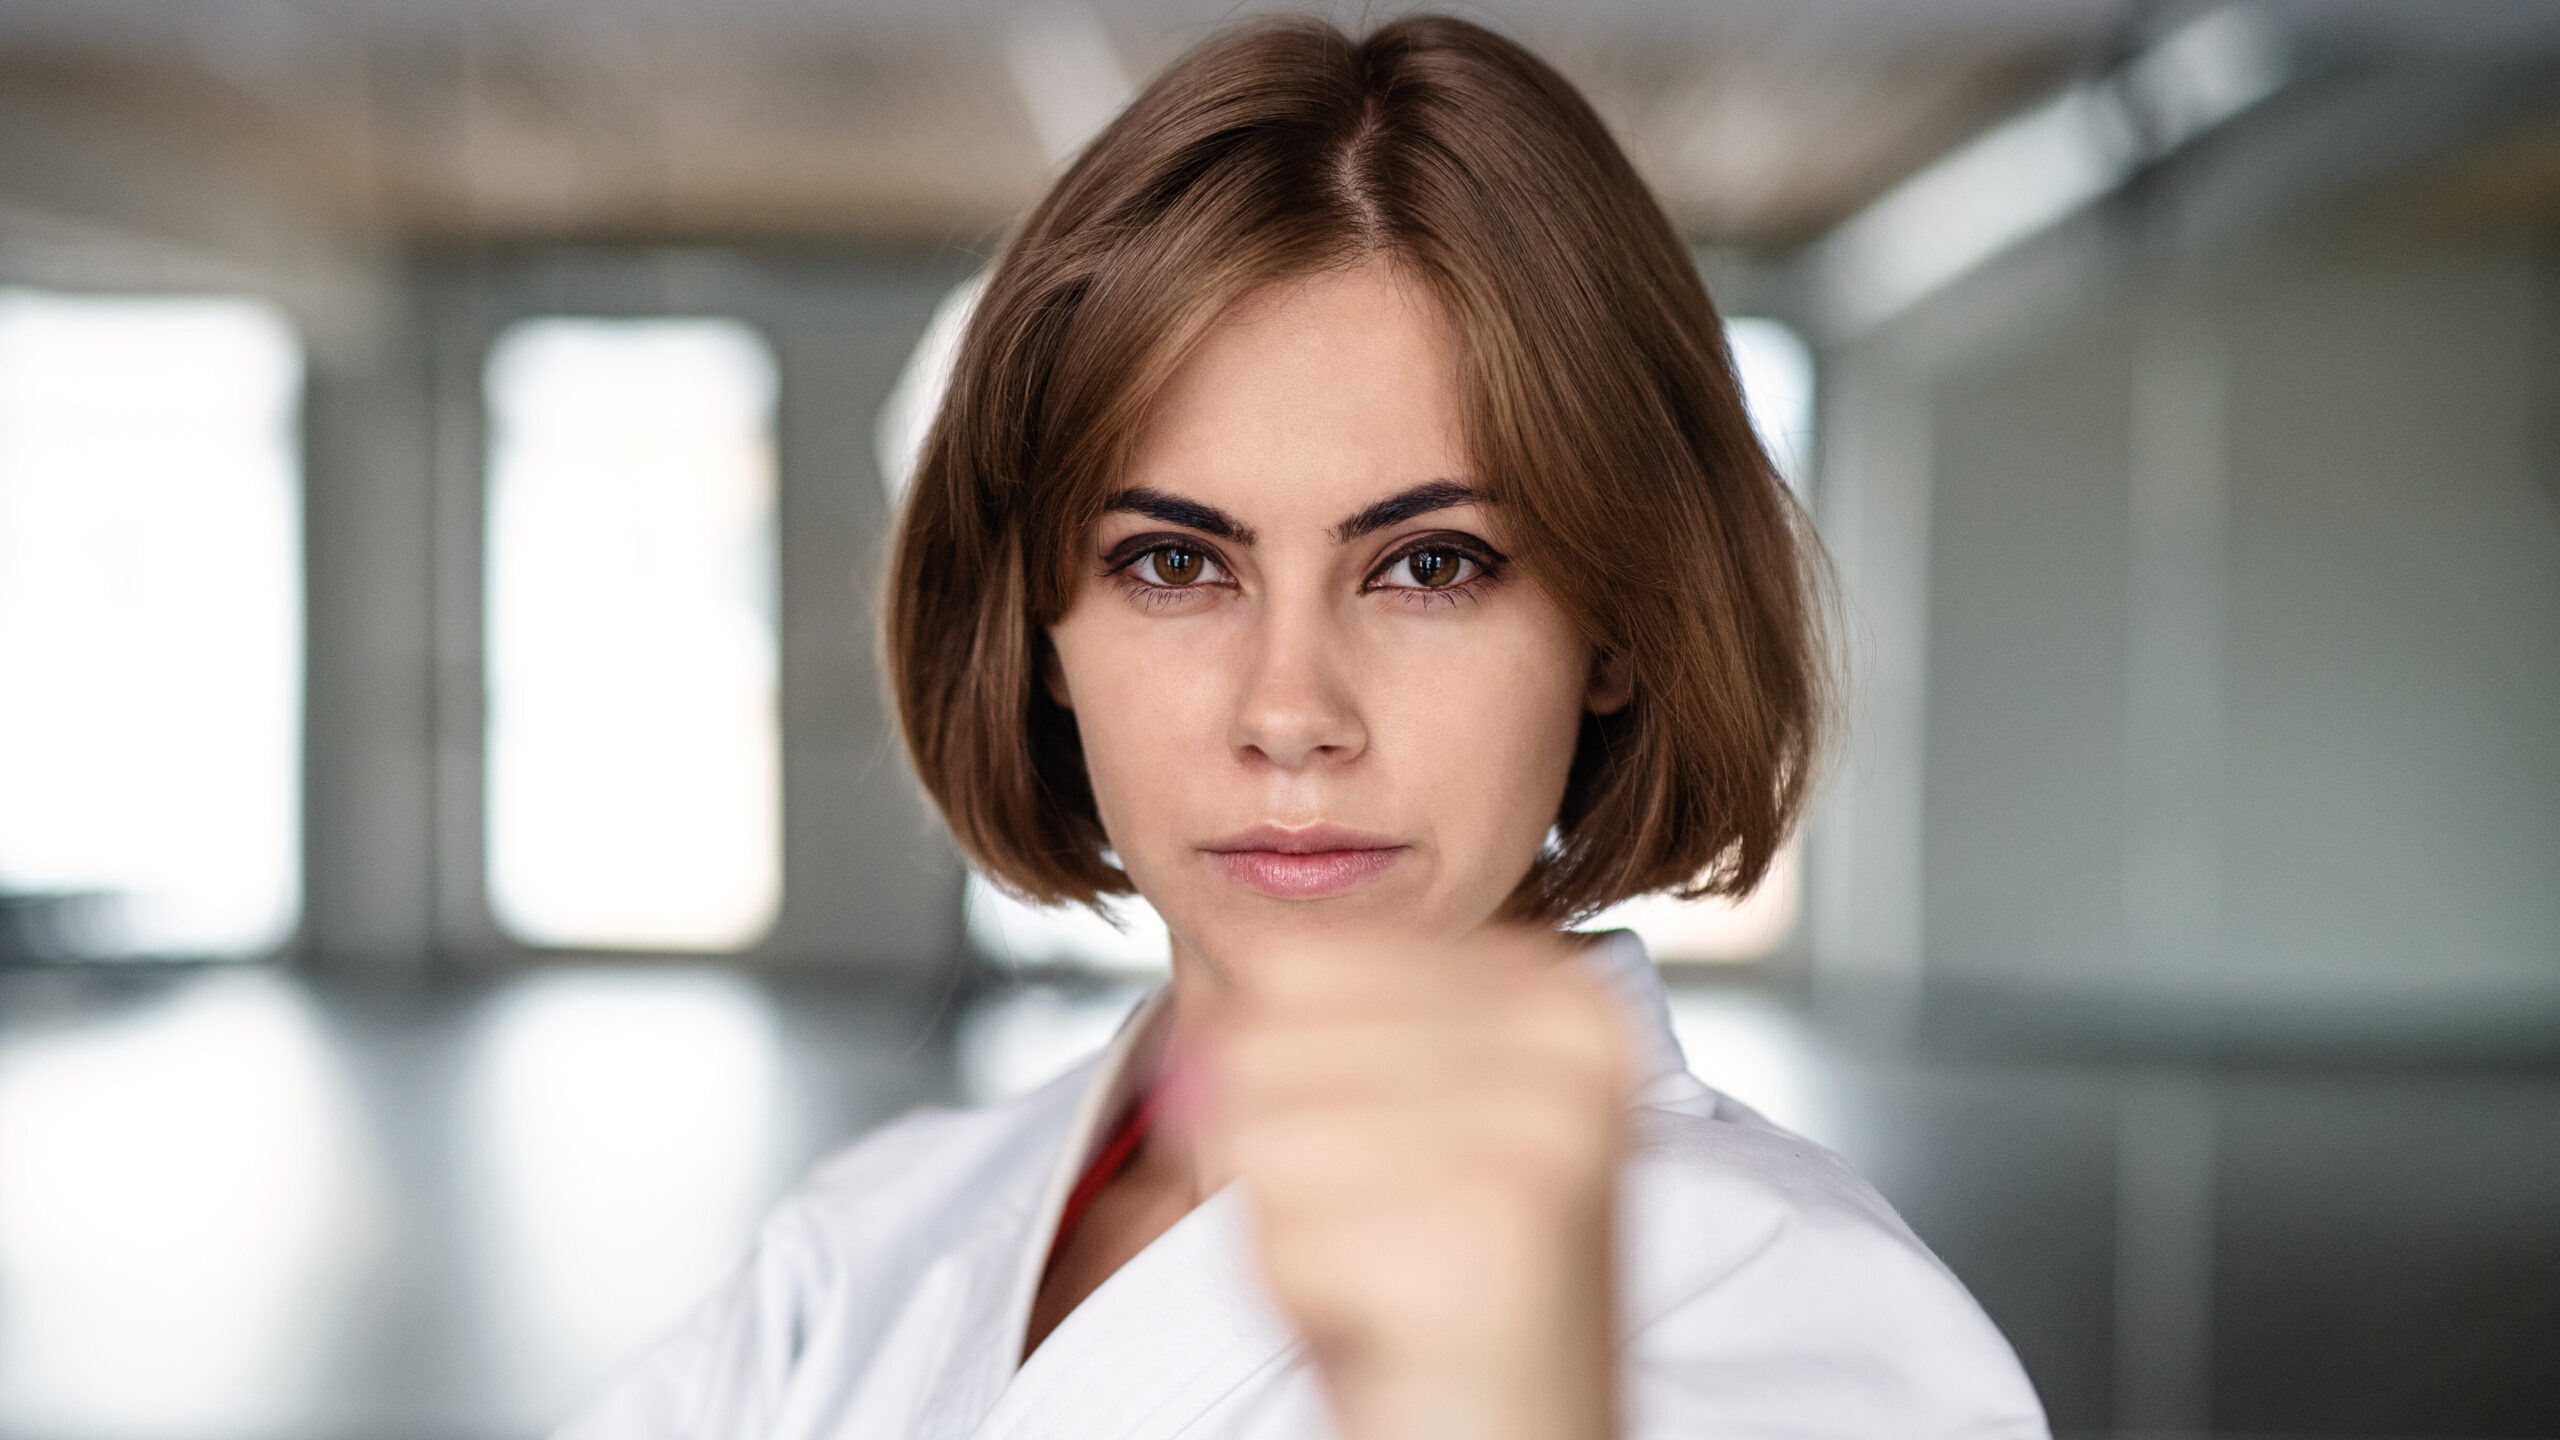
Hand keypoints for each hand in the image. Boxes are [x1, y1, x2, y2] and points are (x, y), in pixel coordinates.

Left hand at [1201, 928, 1628, 1439]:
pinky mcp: (1485, 1236)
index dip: (1290, 1080)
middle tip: (1386, 1231)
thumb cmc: (1443, 1288)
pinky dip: (1302, 1297)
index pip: (1295, 964)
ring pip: (1262, 1135)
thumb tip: (1203, 1012)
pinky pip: (1281, 1236)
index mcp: (1552, 990)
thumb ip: (1309, 1027)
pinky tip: (1388, 1321)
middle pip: (1266, 1043)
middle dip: (1283, 1161)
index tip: (1391, 1160)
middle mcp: (1562, 1045)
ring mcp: (1532, 1135)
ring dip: (1288, 1231)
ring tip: (1386, 1272)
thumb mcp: (1396, 1116)